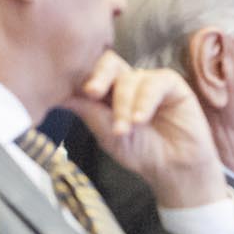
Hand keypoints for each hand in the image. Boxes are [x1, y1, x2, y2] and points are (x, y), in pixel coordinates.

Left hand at [63, 50, 228, 209]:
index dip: (82, 78)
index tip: (71, 92)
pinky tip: (141, 120)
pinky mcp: (172, 85)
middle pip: (109, 64)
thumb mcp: (107, 134)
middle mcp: (129, 82)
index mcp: (109, 91)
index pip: (93, 74)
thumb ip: (88, 111)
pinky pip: (155, 83)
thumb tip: (59, 95)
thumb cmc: (141, 152)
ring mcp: (150, 82)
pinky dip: (145, 101)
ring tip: (125, 130)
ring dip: (124, 105)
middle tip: (92, 92)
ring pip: (129, 79)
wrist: (174, 169)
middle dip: (99, 77)